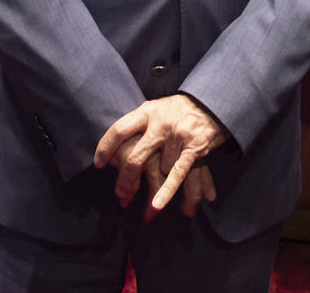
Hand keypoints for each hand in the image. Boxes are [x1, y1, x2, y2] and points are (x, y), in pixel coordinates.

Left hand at [94, 94, 229, 219]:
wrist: (211, 102)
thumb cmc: (178, 108)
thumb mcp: (155, 107)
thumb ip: (139, 124)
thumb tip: (117, 149)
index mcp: (147, 112)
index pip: (119, 130)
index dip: (106, 147)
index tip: (98, 163)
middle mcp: (160, 124)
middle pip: (134, 156)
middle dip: (125, 179)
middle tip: (119, 194)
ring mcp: (176, 136)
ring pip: (158, 169)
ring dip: (153, 188)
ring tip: (148, 206)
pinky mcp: (193, 149)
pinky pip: (177, 175)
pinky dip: (166, 192)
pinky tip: (156, 205)